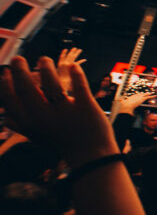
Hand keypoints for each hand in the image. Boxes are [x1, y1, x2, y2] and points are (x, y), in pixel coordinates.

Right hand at [1, 56, 117, 167]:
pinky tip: (72, 66)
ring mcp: (65, 111)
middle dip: (20, 70)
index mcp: (30, 124)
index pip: (11, 100)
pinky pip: (80, 86)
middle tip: (19, 59)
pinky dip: (76, 73)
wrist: (90, 155)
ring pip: (52, 83)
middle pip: (27, 88)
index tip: (7, 72)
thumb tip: (6, 119)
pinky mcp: (86, 107)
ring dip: (46, 67)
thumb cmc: (61, 143)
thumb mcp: (37, 137)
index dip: (6, 83)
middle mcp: (44, 117)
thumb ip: (21, 126)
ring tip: (44, 59)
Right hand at [111, 90, 156, 116]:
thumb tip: (118, 99)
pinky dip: (152, 96)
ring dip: (149, 94)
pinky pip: (148, 97)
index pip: (136, 94)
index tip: (141, 93)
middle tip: (147, 93)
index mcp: (132, 96)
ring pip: (145, 95)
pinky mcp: (142, 99)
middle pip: (141, 94)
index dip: (139, 94)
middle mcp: (136, 96)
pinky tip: (155, 95)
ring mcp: (139, 97)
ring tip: (152, 93)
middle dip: (144, 93)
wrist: (126, 106)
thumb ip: (121, 100)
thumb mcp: (122, 102)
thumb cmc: (123, 105)